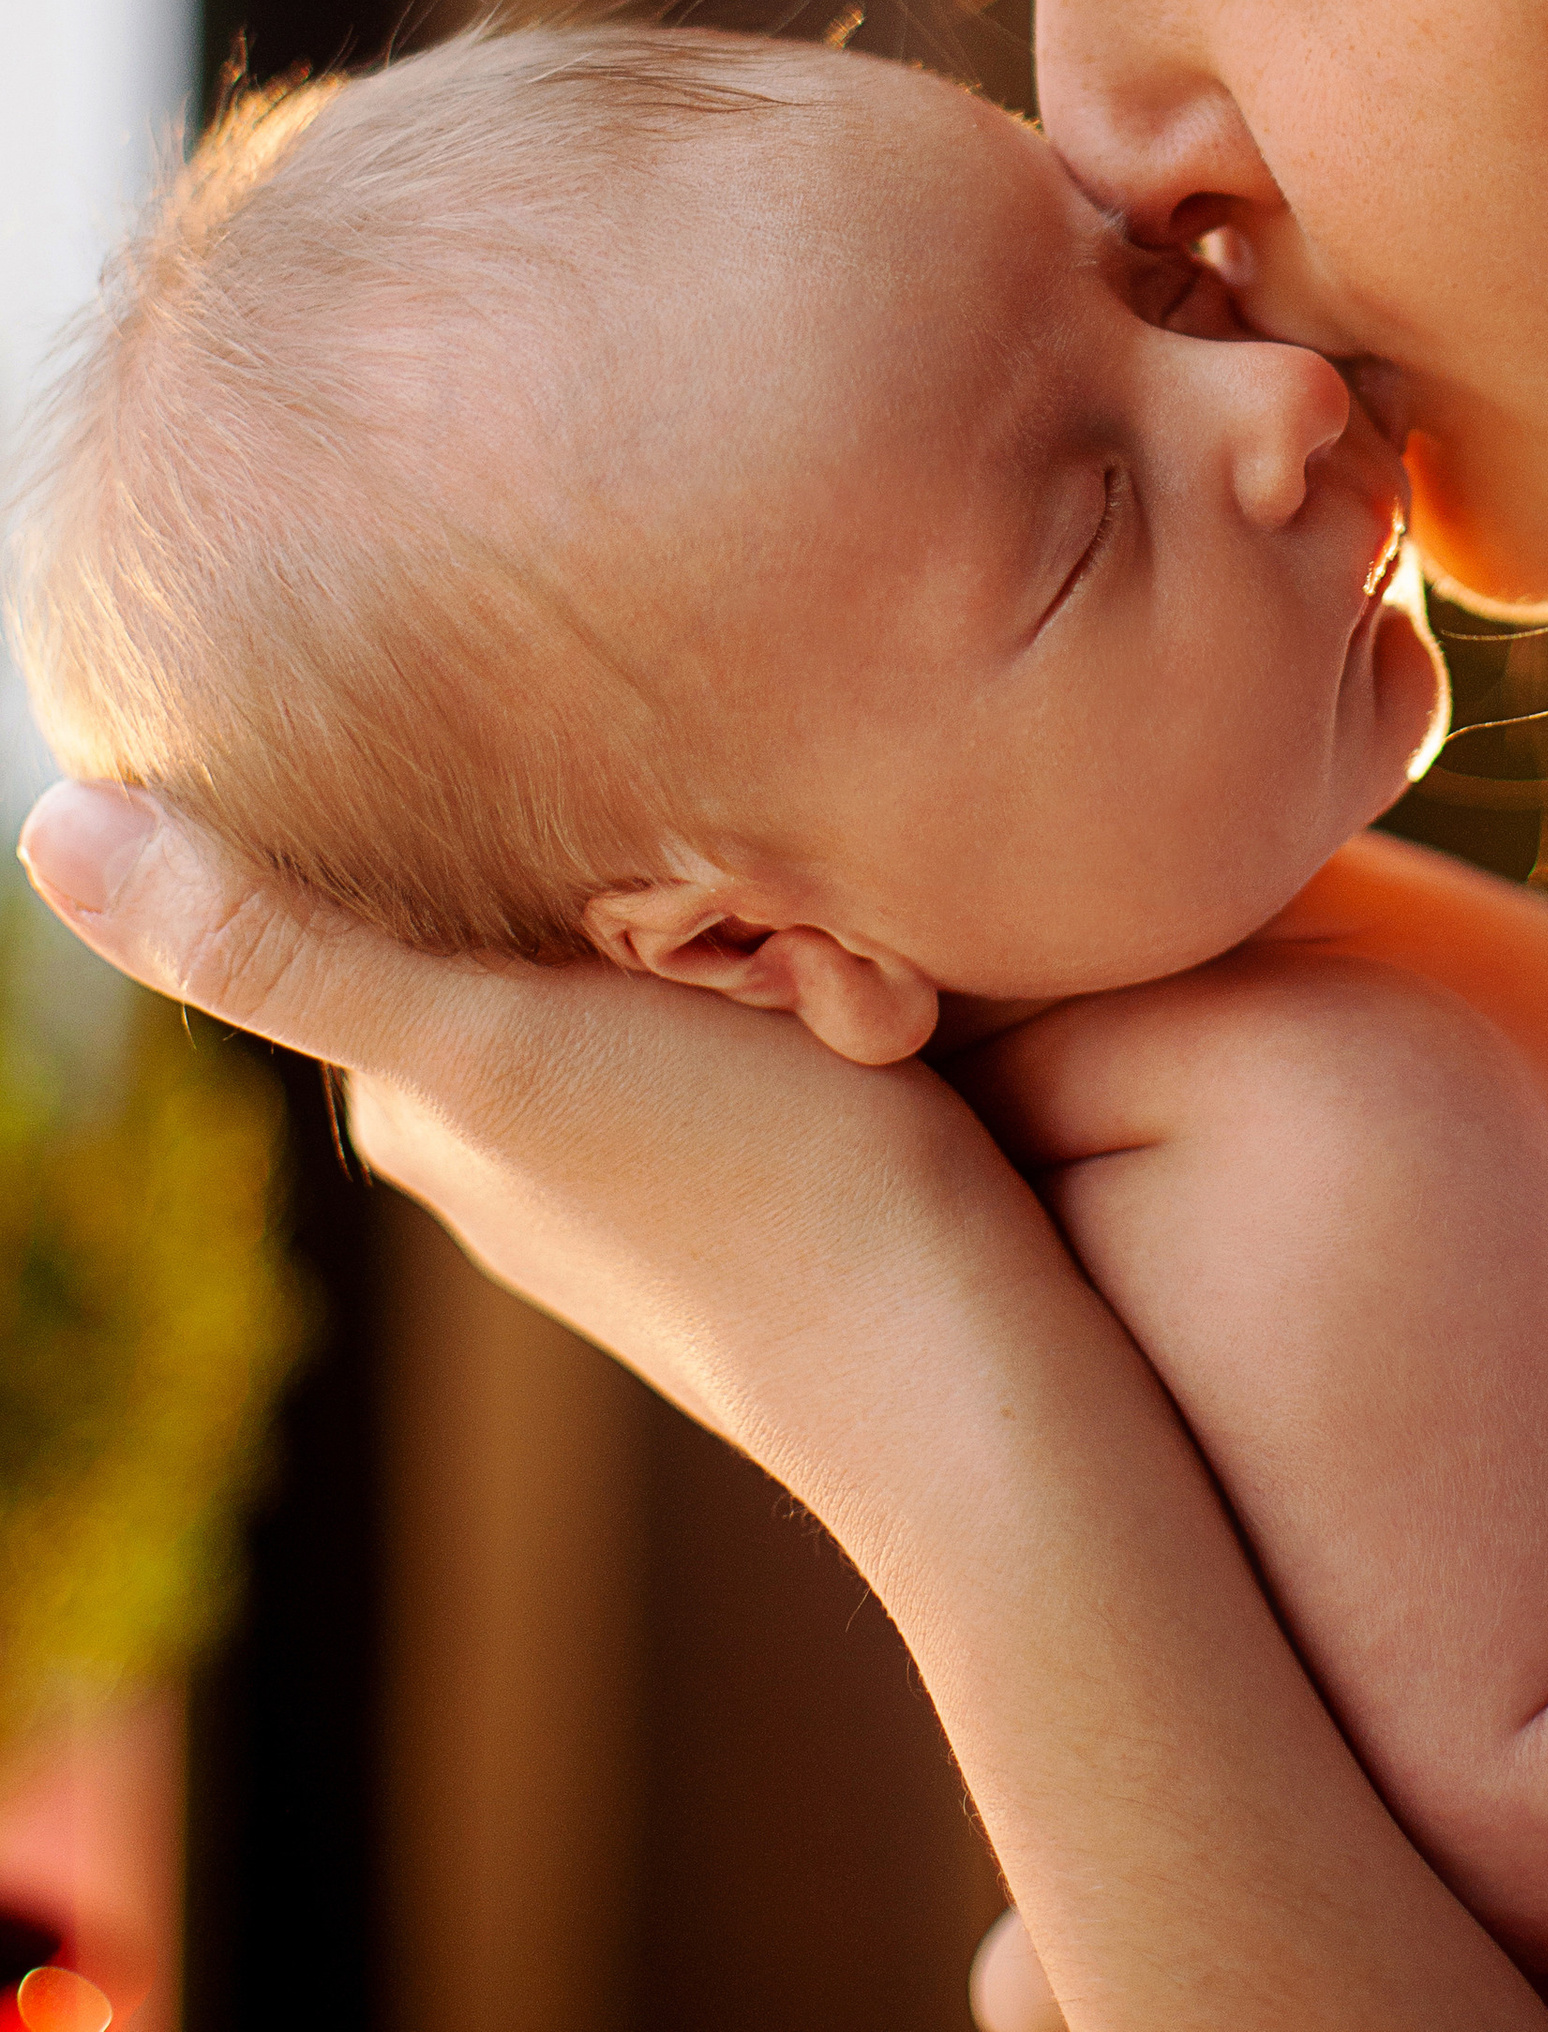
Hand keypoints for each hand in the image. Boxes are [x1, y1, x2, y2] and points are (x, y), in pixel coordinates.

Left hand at [12, 781, 1043, 1572]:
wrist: (960, 1373)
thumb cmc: (743, 1185)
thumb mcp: (494, 1041)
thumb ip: (276, 943)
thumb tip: (46, 822)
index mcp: (406, 1101)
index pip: (365, 874)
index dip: (439, 761)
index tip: (525, 669)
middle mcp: (486, 1143)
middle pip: (499, 904)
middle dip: (583, 828)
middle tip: (692, 781)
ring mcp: (616, 1161)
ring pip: (616, 944)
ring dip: (684, 887)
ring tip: (769, 860)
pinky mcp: (740, 1160)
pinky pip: (715, 995)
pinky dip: (750, 947)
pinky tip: (816, 932)